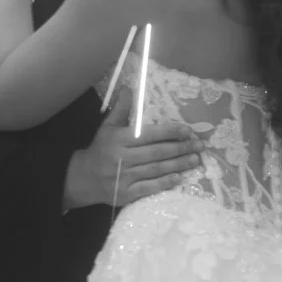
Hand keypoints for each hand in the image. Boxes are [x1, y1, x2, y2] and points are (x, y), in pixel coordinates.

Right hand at [64, 119, 205, 211]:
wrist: (83, 178)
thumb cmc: (100, 150)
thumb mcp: (107, 127)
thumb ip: (121, 108)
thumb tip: (130, 87)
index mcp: (119, 139)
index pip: (149, 134)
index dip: (170, 132)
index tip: (187, 130)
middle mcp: (123, 158)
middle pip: (157, 153)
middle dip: (180, 148)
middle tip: (199, 145)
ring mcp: (125, 178)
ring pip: (156, 170)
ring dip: (178, 165)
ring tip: (195, 160)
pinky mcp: (127, 194)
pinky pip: (150, 188)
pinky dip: (165, 183)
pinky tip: (179, 178)